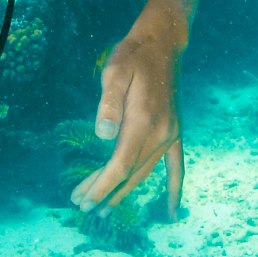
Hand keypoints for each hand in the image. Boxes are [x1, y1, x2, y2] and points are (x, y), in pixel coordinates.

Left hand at [73, 9, 184, 218]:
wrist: (163, 43)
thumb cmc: (133, 56)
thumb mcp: (115, 71)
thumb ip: (108, 103)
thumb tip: (102, 135)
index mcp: (143, 121)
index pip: (119, 165)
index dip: (101, 186)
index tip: (83, 199)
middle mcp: (160, 134)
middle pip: (129, 173)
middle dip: (105, 192)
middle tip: (81, 206)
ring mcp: (170, 135)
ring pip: (145, 173)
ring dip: (124, 192)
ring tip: (104, 210)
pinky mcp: (175, 132)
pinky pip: (176, 168)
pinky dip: (173, 191)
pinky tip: (170, 213)